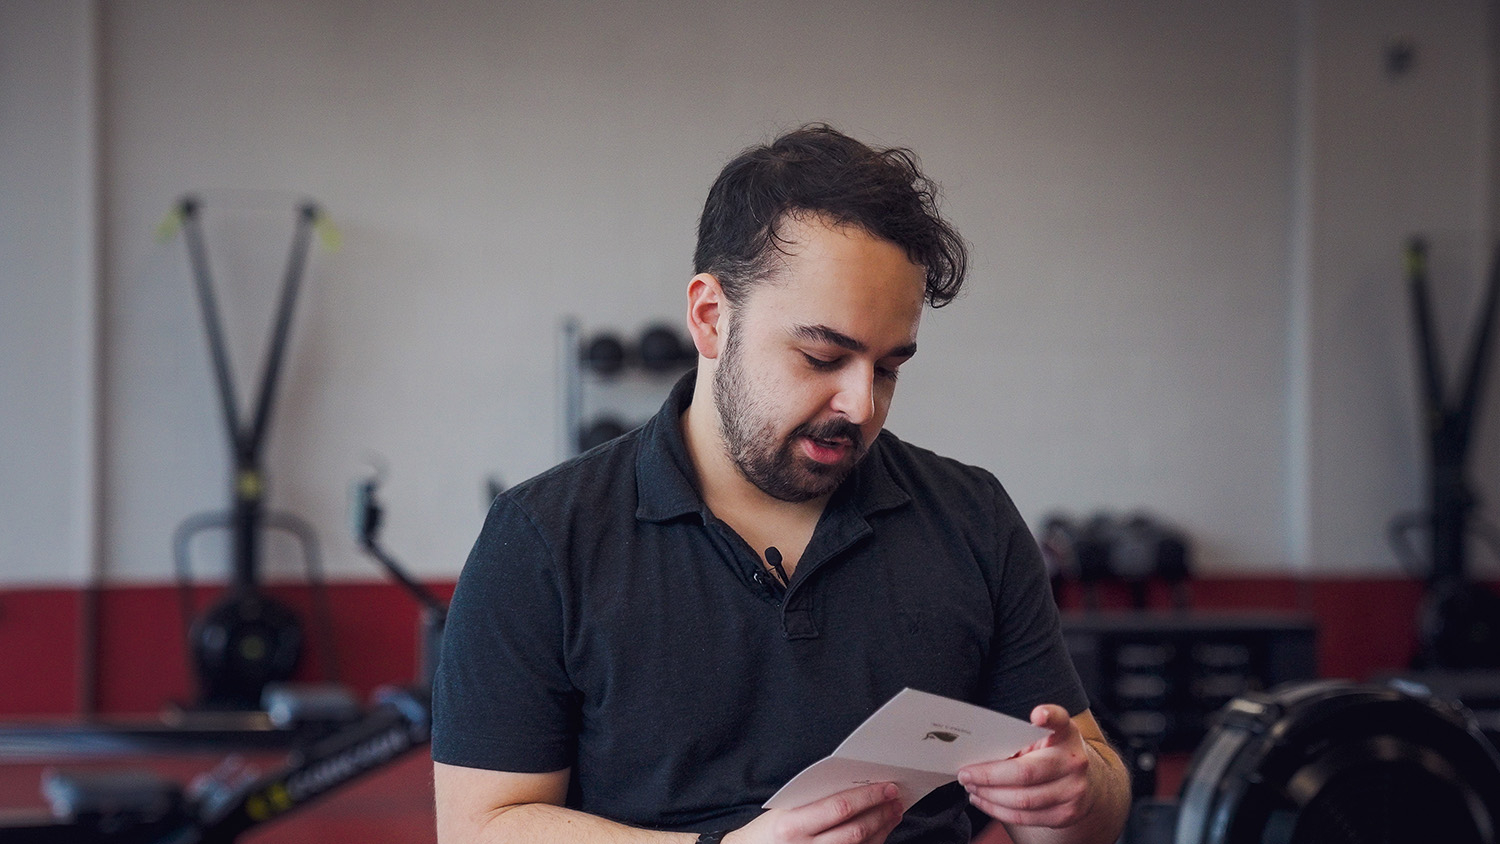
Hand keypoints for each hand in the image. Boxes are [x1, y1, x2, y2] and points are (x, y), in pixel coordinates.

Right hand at [727, 782, 902, 843]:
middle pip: (855, 830)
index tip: (887, 786)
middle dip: (881, 812)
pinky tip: (881, 832)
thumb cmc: (769, 830)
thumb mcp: (785, 809)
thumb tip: (855, 784)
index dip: (868, 797)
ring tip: (893, 812)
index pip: (840, 807)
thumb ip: (815, 799)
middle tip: (896, 798)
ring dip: (882, 829)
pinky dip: (873, 843)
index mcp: (793, 825)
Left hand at [957, 705, 1093, 829]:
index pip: (1060, 721)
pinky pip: (1025, 818)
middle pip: (1026, 773)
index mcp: (1066, 734)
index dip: (1050, 716)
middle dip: (988, 776)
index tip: (1037, 715)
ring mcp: (1072, 792)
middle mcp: (1073, 762)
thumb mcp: (1047, 735)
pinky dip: (998, 811)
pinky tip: (984, 801)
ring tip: (972, 788)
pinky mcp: (1065, 815)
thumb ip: (1021, 735)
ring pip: (1022, 800)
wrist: (1086, 782)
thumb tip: (980, 748)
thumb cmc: (1055, 753)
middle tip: (966, 774)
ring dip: (989, 796)